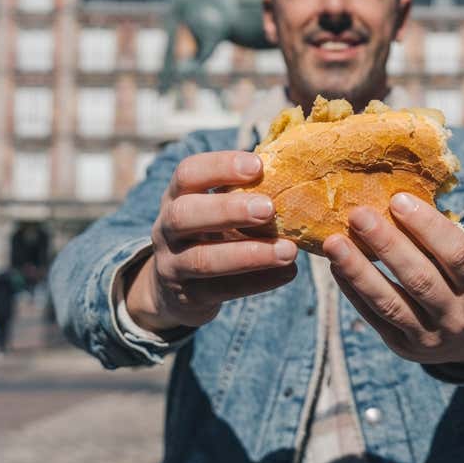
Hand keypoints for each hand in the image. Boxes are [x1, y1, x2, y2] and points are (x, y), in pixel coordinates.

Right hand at [126, 151, 298, 332]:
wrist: (172, 288)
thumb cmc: (210, 232)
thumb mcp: (215, 207)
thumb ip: (244, 190)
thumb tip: (296, 165)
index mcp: (178, 196)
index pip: (188, 173)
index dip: (220, 166)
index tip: (258, 166)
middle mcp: (167, 228)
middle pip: (185, 214)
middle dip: (228, 210)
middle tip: (269, 209)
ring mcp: (172, 264)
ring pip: (203, 259)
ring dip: (250, 254)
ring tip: (289, 251)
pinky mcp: (187, 296)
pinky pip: (220, 291)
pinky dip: (257, 282)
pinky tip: (288, 273)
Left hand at [323, 193, 463, 364]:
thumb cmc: (458, 285)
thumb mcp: (462, 267)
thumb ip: (437, 241)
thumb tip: (392, 198)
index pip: (457, 253)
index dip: (428, 225)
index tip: (398, 199)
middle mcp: (456, 315)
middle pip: (420, 278)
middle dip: (386, 244)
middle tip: (358, 214)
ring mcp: (428, 336)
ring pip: (390, 302)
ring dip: (358, 270)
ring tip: (333, 242)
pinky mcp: (402, 346)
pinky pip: (373, 317)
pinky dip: (352, 290)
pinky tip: (336, 266)